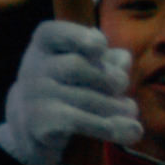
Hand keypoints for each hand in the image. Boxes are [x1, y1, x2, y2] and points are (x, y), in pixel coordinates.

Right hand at [0, 21, 141, 164]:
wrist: (32, 127)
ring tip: (130, 110)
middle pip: (77, 67)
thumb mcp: (89, 67)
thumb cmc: (70, 86)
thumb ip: (109, 60)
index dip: (80, 37)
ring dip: (118, 107)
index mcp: (44, 45)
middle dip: (111, 78)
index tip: (100, 47)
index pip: (56, 34)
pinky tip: (133, 131)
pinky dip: (111, 127)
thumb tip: (123, 59)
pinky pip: (80, 122)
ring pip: (85, 98)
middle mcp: (32, 68)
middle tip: (122, 87)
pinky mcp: (39, 124)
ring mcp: (33, 97)